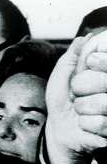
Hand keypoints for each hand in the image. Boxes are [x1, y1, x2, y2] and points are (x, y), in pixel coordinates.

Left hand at [45, 33, 106, 163]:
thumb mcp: (62, 74)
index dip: (94, 63)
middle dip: (81, 87)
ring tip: (81, 110)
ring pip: (103, 103)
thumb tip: (85, 37)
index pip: (105, 60)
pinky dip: (86, 124)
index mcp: (106, 72)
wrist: (60, 126)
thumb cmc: (63, 98)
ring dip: (83, 108)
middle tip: (78, 94)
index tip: (88, 67)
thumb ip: (73, 55)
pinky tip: (86, 124)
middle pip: (104, 80)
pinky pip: (101, 123)